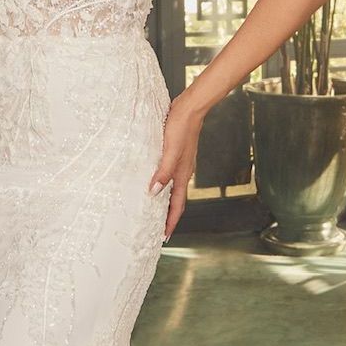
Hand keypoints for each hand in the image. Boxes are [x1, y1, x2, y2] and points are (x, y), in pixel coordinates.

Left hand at [147, 95, 204, 240]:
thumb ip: (163, 172)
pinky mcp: (177, 155)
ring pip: (173, 190)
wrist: (190, 108)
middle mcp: (182, 172)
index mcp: (182, 175)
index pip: (176, 206)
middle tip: (157, 230)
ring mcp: (180, 164)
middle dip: (167, 217)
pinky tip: (155, 183)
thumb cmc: (180, 127)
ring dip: (165, 203)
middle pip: (175, 201)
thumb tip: (154, 192)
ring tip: (154, 211)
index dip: (170, 222)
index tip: (164, 237)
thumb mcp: (170, 151)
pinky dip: (163, 186)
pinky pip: (169, 177)